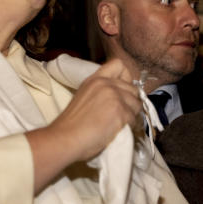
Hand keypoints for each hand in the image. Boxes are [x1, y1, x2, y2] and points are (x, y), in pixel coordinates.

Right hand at [27, 59, 142, 191]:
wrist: (66, 138)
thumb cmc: (72, 124)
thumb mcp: (84, 97)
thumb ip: (101, 93)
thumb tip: (120, 99)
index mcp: (95, 79)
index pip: (119, 64)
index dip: (126, 77)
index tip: (123, 91)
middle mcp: (106, 84)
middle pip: (133, 88)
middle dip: (131, 102)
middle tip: (123, 114)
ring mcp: (114, 97)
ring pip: (137, 104)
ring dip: (132, 115)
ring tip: (120, 124)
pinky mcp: (120, 111)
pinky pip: (134, 119)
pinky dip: (130, 126)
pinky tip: (119, 131)